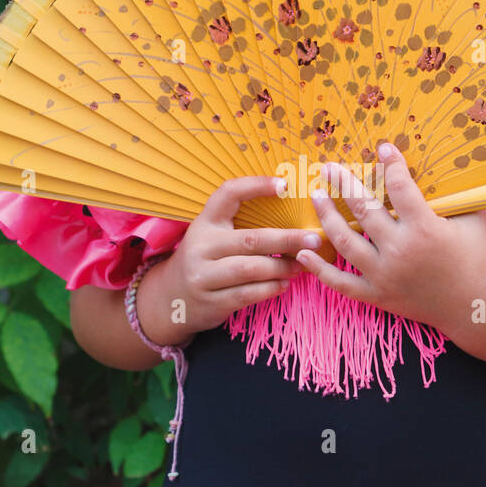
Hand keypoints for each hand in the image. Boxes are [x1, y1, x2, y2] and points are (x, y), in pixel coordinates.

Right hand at [141, 175, 323, 338]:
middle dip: (287, 239)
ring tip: (302, 265)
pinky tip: (284, 284)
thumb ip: (240, 225)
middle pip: (251, 239)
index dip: (256, 186)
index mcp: (205, 223)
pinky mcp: (211, 301)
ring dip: (282, 267)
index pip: (228, 194)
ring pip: (251, 269)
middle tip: (315, 239)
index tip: (285, 185)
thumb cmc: (205, 260)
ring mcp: (204, 275)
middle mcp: (202, 247)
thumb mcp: (212, 236)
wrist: (170, 297)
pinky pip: (248, 294)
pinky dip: (270, 289)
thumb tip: (293, 217)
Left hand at [293, 143, 485, 330]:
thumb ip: (453, 196)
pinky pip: (341, 283)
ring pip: (345, 241)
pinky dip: (320, 269)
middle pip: (363, 209)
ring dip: (327, 216)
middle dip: (344, 183)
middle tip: (329, 167)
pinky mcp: (377, 295)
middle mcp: (400, 251)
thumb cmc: (477, 259)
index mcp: (425, 229)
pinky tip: (303, 251)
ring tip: (317, 195)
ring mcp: (384, 275)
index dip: (391, 164)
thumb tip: (440, 166)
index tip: (383, 148)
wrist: (474, 307)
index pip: (400, 187)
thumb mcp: (473, 221)